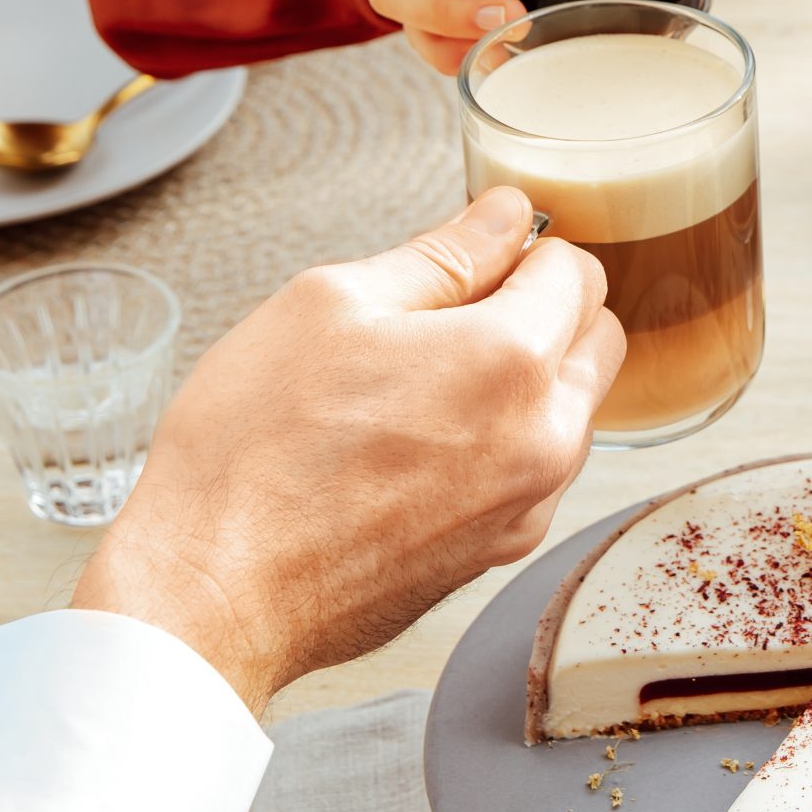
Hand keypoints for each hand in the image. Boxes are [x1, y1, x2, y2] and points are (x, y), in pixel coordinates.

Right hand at [72, 188, 623, 710]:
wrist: (214, 595)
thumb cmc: (253, 452)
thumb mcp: (330, 305)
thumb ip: (441, 254)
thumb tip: (503, 215)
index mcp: (510, 361)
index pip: (578, 270)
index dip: (521, 252)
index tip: (473, 262)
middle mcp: (543, 438)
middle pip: (597, 338)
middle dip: (546, 310)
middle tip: (451, 317)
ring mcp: (528, 504)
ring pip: (574, 409)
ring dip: (529, 380)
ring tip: (422, 386)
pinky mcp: (502, 551)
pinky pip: (538, 471)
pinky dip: (505, 442)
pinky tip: (418, 445)